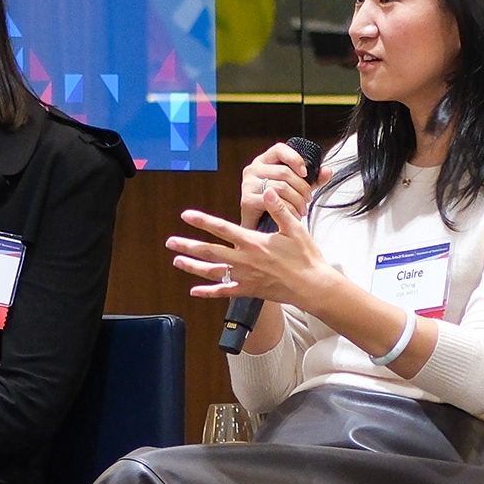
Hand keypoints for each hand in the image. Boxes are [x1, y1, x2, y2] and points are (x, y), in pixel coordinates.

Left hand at [169, 185, 331, 306]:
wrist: (313, 286)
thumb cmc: (305, 257)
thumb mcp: (294, 228)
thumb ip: (278, 210)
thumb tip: (267, 191)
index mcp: (254, 243)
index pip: (222, 229)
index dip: (203, 221)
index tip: (187, 215)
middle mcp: (245, 260)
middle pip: (210, 251)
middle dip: (188, 246)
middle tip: (170, 242)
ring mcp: (245, 277)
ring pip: (212, 272)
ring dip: (192, 266)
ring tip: (177, 261)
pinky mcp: (248, 291)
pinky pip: (224, 292)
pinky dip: (208, 293)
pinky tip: (194, 292)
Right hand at [240, 143, 332, 229]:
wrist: (260, 228)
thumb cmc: (277, 205)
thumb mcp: (297, 188)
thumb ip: (313, 179)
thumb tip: (327, 171)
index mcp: (264, 161)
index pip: (280, 149)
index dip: (295, 159)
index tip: (306, 173)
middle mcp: (253, 170)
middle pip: (284, 171)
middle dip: (302, 188)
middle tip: (308, 200)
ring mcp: (248, 185)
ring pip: (281, 187)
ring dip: (297, 200)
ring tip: (302, 209)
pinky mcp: (247, 200)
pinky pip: (273, 201)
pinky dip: (288, 209)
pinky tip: (293, 215)